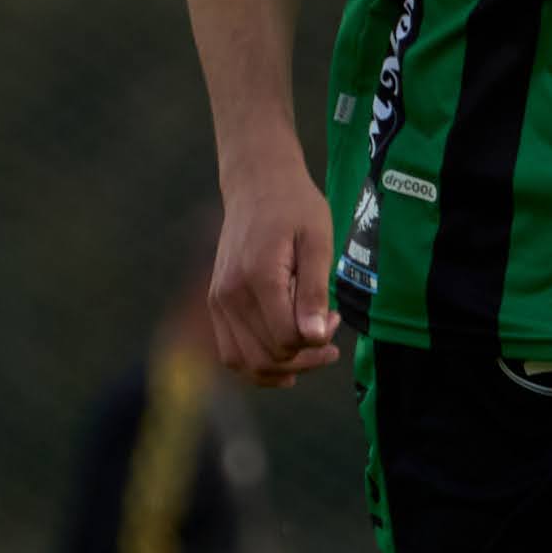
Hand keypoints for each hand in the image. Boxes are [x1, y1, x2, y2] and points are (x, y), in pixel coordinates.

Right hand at [207, 161, 345, 385]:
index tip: (334, 316)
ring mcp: (219, 301)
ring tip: (309, 350)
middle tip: (328, 332)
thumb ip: (315, 290)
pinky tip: (284, 360)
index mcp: (259, 277)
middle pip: (268, 357)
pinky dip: (258, 364)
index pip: (287, 338)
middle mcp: (230, 295)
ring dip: (283, 367)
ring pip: (246, 363)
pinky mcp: (216, 303)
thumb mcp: (317, 241)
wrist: (256, 185)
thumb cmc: (294, 208)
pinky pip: (231, 353)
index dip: (318, 340)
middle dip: (305, 358)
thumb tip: (316, 337)